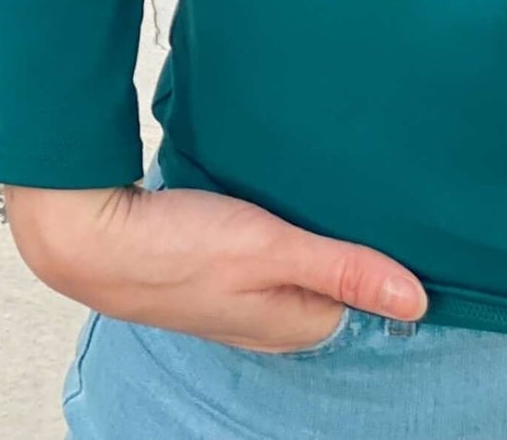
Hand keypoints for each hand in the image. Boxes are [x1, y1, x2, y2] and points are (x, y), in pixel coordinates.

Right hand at [1, 174, 429, 352]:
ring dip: (295, 224)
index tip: (384, 212)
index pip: (359, 297)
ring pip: (288, 260)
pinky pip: (255, 248)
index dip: (373, 255)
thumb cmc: (176, 248)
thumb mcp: (269, 250)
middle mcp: (266, 319)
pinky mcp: (206, 267)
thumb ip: (342, 269)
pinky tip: (255, 190)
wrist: (87, 236)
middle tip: (343, 186)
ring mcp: (234, 295)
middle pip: (324, 278)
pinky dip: (261, 219)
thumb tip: (419, 302)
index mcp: (291, 325)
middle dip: (335, 236)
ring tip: (300, 181)